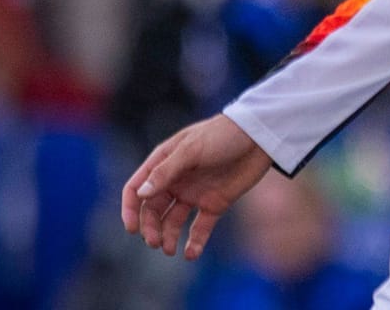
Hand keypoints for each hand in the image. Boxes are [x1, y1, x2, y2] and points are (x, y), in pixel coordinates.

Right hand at [121, 114, 272, 259]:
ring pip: (173, 222)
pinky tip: (190, 254)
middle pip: (152, 210)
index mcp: (164, 163)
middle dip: (150, 228)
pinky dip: (194, 243)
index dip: (130, 209)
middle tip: (155, 242)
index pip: (136, 189)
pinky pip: (200, 228)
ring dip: (168, 237)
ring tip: (169, 250)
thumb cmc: (223, 134)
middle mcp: (175, 181)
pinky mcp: (214, 204)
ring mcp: (194, 193)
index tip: (132, 229)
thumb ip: (166, 172)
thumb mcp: (192, 149)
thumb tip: (141, 194)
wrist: (260, 136)